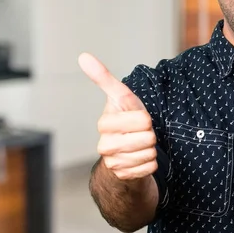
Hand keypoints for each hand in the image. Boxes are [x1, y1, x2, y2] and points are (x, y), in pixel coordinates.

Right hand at [79, 53, 157, 179]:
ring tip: (140, 145)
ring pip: (149, 154)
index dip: (146, 118)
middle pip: (147, 138)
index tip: (137, 118)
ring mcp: (113, 163)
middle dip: (149, 134)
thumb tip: (83, 56)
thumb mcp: (120, 96)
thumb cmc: (126, 120)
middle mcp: (105, 145)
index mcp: (104, 124)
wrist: (125, 151)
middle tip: (140, 133)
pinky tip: (140, 159)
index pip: (142, 120)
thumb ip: (103, 77)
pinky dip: (150, 163)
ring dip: (150, 149)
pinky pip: (149, 168)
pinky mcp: (123, 176)